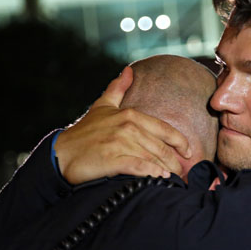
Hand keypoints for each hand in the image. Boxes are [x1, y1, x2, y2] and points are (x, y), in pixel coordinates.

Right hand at [55, 67, 191, 182]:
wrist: (61, 153)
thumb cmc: (84, 132)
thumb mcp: (102, 106)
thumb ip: (117, 89)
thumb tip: (128, 70)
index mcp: (129, 115)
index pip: (164, 129)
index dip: (180, 142)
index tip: (189, 152)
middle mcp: (127, 127)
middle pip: (162, 147)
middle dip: (176, 162)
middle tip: (183, 173)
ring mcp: (120, 144)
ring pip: (153, 158)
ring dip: (167, 170)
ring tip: (174, 178)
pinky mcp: (113, 160)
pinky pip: (140, 167)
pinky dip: (152, 173)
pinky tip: (159, 179)